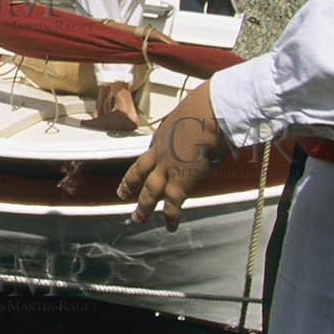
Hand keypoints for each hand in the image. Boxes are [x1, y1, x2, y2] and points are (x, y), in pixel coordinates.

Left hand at [116, 81, 223, 230]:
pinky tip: (170, 228)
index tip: (142, 169)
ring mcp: (167, 168)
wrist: (212, 112)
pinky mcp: (181, 181)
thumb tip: (206, 121)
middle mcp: (159, 152)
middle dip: (130, 184)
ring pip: (149, 192)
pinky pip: (173, 205)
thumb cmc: (209, 106)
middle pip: (139, 171)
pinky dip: (171, 218)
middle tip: (122, 194)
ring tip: (137, 219)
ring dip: (143, 207)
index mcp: (162, 135)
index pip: (150, 153)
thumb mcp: (192, 112)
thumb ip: (192, 123)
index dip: (146, 164)